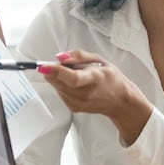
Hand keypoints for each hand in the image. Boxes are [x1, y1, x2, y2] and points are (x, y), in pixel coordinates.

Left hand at [38, 50, 153, 144]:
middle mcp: (86, 93)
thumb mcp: (100, 60)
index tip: (43, 66)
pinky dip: (62, 86)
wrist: (120, 101)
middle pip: (59, 82)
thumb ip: (79, 56)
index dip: (56, 71)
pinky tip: (75, 84)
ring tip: (75, 74)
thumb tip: (60, 57)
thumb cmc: (112, 79)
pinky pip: (60, 93)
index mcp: (95, 78)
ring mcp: (79, 103)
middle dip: (54, 70)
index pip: (72, 77)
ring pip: (56, 87)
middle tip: (65, 64)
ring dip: (58, 78)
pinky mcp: (74, 108)